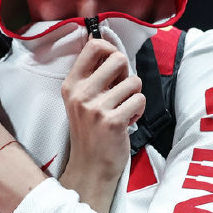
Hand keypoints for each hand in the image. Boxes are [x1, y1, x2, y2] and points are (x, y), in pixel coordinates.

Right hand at [59, 38, 145, 212]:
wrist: (90, 166)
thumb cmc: (90, 130)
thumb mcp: (80, 99)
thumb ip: (93, 75)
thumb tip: (108, 45)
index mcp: (72, 83)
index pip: (94, 46)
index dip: (111, 49)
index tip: (116, 65)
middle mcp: (81, 93)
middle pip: (118, 59)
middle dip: (127, 73)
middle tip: (120, 91)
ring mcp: (96, 107)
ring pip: (134, 81)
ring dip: (134, 95)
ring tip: (122, 110)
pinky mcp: (112, 121)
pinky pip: (140, 100)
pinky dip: (138, 111)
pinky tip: (127, 121)